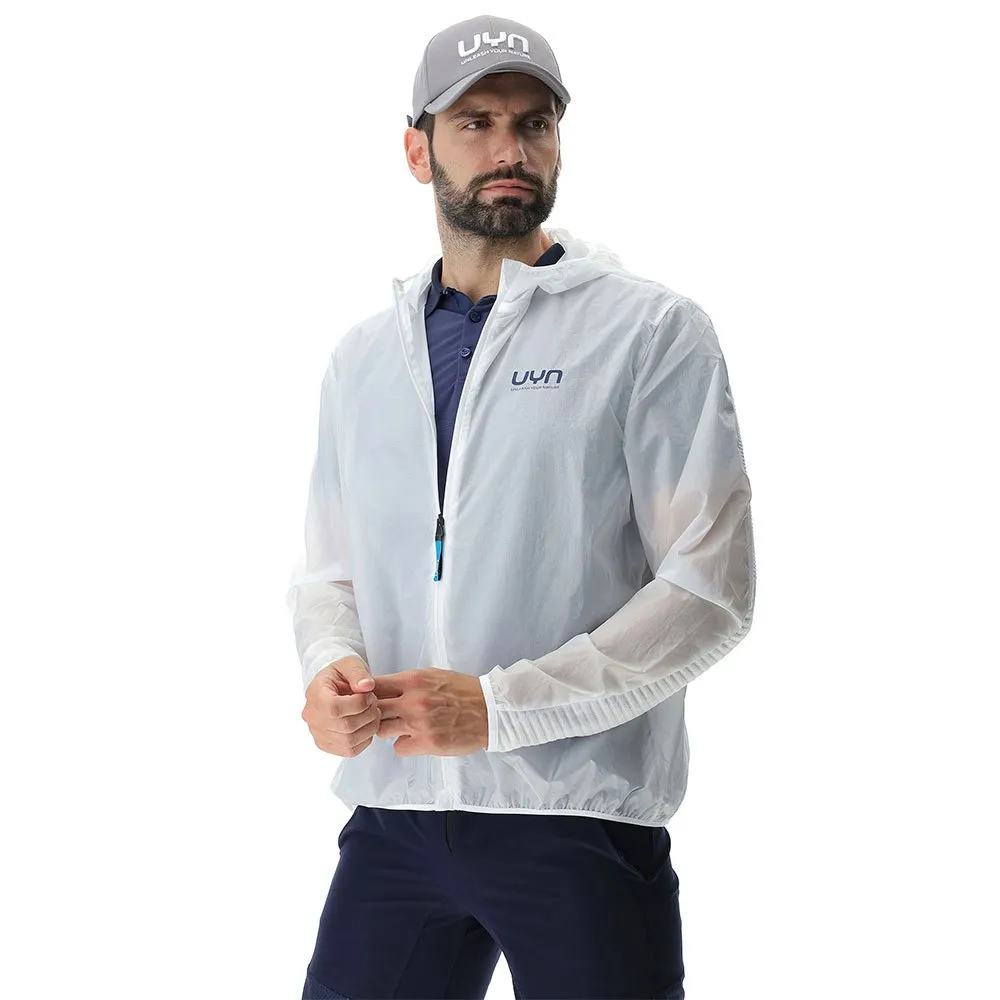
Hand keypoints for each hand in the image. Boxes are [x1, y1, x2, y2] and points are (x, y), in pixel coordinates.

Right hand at [302, 655, 382, 756]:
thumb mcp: (349, 663)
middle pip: (345, 727)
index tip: (369, 694)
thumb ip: (358, 672)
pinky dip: (364, 739)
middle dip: (368, 714)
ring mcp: (318, 734)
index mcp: (315, 696)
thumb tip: (367, 686)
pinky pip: (349, 751)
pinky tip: (366, 725)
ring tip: (372, 713)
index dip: (360, 703)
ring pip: (349, 742)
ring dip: (369, 728)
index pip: (335, 708)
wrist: (331, 686)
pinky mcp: (327, 745)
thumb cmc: (340, 674)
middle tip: (374, 703)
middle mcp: (313, 718)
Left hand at [372, 667, 487, 756]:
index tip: (371, 699)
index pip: (374, 686)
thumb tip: (388, 688)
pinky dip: (404, 745)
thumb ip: (410, 683)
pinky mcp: (427, 743)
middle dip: (375, 713)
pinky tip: (415, 740)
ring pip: (382, 730)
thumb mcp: (434, 676)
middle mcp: (412, 701)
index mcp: (413, 681)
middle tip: (385, 716)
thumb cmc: (464, 692)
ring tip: (402, 728)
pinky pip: (399, 748)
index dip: (369, 694)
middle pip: (373, 709)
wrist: (490, 710)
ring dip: (389, 730)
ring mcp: (419, 723)